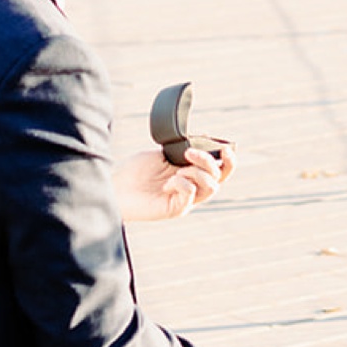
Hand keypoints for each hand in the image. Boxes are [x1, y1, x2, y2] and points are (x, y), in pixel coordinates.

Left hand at [113, 143, 232, 223]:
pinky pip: (191, 194)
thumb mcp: (162, 153)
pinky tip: (167, 183)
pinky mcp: (177, 209)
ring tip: (175, 171)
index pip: (221, 169)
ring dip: (196, 172)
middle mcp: (193, 187)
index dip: (229, 160)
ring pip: (211, 187)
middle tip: (189, 153)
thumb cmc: (135, 171)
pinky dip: (182, 183)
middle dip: (208, 161)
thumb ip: (182, 148)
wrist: (117, 187)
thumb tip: (204, 137)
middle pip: (219, 177)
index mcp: (192, 173)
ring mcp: (187, 200)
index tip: (225, 148)